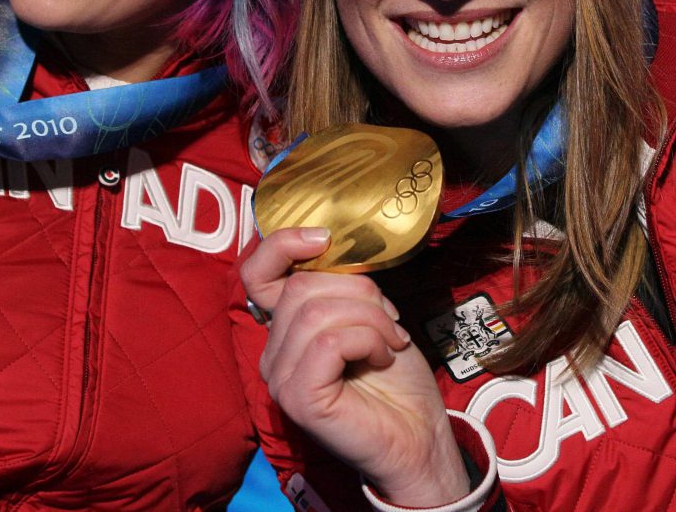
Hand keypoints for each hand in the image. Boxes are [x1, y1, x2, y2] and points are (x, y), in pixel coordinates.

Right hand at [241, 228, 469, 506]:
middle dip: (359, 292)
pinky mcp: (298, 398)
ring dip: (370, 319)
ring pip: (317, 312)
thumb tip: (331, 249)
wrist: (420, 437)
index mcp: (284, 329)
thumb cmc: (396, 379)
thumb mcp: (367, 315)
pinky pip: (330, 343)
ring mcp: (281, 378)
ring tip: (390, 342)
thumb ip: (340, 288)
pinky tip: (382, 358)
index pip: (256, 274)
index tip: (324, 238)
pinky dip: (367, 340)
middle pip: (301, 288)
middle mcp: (272, 353)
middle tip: (390, 321)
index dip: (282, 245)